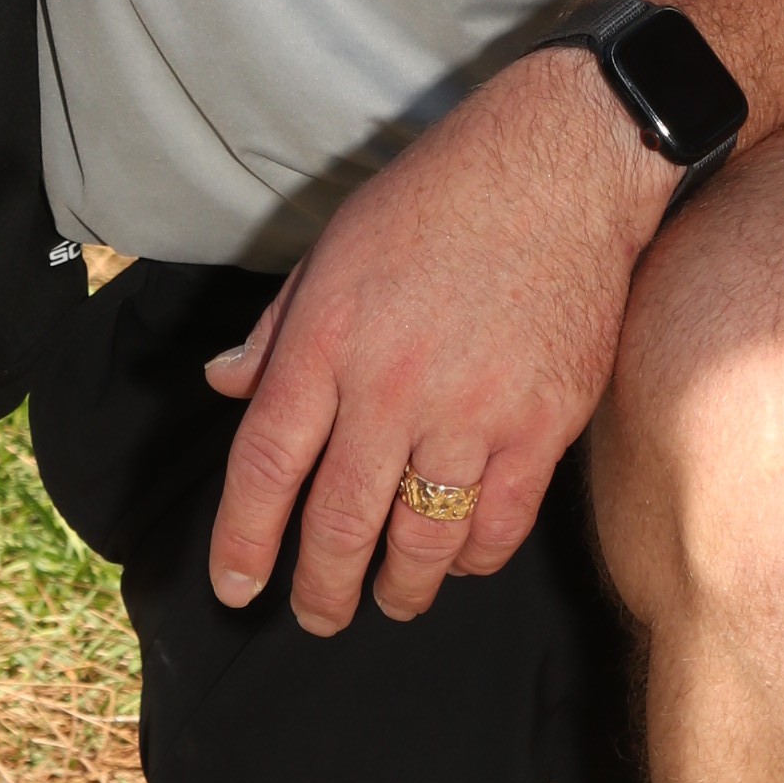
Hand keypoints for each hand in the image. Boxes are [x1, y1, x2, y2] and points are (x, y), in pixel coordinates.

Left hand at [203, 52, 676, 636]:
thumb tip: (225, 383)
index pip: (266, 464)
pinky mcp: (542, 425)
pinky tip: (457, 560)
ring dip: (396, 589)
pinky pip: (498, 526)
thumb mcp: (335, 246)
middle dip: (317, 590)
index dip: (243, 539)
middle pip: (338, 523)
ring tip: (387, 602)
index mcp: (328, 338)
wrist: (558, 166)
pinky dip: (471, 559)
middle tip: (312, 616)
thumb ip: (278, 326)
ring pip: (420, 542)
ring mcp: (471, 412)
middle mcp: (391, 386)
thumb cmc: (438, 196)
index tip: (233, 587)